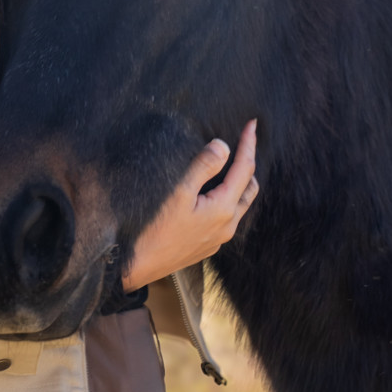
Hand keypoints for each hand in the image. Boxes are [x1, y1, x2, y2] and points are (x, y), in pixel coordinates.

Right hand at [121, 120, 258, 290]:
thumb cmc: (155, 230)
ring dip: (242, 182)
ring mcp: (219, 238)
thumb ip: (202, 167)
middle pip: (250, 187)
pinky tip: (217, 193)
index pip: (245, 169)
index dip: (248, 144)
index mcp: (224, 209)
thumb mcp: (178, 193)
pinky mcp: (208, 245)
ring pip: (241, 204)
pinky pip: (229, 217)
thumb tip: (223, 146)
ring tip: (235, 164)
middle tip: (245, 141)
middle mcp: (227, 225)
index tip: (252, 124)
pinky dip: (231, 198)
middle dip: (249, 162)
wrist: (139, 266)